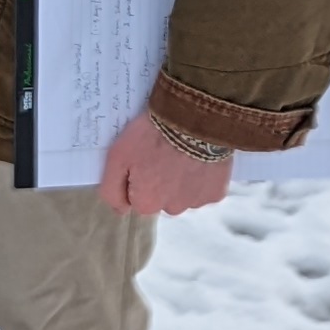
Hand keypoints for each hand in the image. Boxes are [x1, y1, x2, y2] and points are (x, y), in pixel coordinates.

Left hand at [98, 113, 232, 217]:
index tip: (142, 160)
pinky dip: (202, 178)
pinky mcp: (217, 192)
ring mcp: (197, 202)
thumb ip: (112, 189)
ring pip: (184, 196)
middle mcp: (173, 210)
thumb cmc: (151, 136)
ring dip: (182, 181)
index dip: (137, 178)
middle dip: (160, 182)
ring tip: (182, 155)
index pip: (136, 199)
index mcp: (147, 203)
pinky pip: (205, 189)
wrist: (194, 119)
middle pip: (162, 200)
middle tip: (163, 155)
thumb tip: (120, 211)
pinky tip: (200, 160)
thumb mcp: (117, 157)